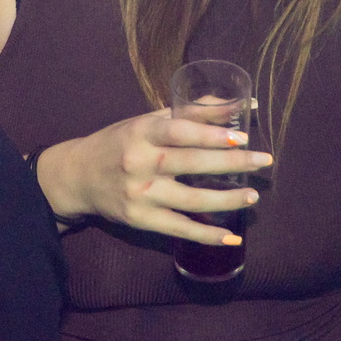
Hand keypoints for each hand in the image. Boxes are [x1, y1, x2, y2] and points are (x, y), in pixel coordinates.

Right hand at [34, 109, 271, 243]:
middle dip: (231, 163)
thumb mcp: (146, 122)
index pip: (179, 131)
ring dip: (226, 199)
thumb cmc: (119, 143)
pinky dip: (207, 234)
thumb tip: (236, 103)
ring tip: (252, 196)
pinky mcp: (140, 219)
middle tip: (263, 161)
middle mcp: (139, 162)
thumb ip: (189, 113)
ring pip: (191, 199)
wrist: (77, 177)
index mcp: (141, 132)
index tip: (242, 138)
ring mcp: (140, 194)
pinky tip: (231, 236)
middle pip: (191, 163)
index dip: (211, 134)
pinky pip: (179, 228)